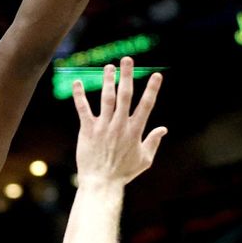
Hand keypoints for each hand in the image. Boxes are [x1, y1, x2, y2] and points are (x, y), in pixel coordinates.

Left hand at [73, 57, 166, 186]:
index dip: (152, 89)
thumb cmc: (124, 172)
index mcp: (135, 131)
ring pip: (106, 98)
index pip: (146, 105)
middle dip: (127, 76)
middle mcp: (120, 125)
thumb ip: (154, 141)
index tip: (157, 74)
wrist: (101, 182)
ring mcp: (104, 126)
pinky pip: (83, 109)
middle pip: (125, 95)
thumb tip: (164, 128)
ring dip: (107, 80)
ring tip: (108, 66)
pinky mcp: (88, 129)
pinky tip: (77, 81)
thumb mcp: (145, 159)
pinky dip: (79, 95)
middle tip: (127, 59)